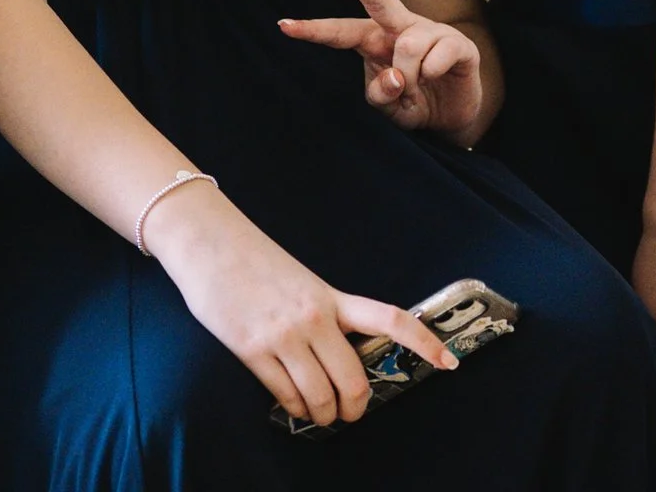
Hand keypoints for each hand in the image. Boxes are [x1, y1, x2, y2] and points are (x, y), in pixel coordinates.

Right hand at [143, 186, 455, 428]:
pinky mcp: (252, 349)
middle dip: (356, 407)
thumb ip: (322, 313)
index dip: (423, 341)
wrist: (207, 240)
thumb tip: (338, 354)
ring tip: (320, 414)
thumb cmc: (252, 260)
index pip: (388, 318)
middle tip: (351, 412)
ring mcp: (283, 335)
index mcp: (330, 296)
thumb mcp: (300, 281)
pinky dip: (294, 409)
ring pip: (320, 397)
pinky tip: (292, 405)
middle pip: (355, 379)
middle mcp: (313, 317)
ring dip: (324, 415)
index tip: (448, 361)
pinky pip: (286, 396)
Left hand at [278, 0, 482, 136]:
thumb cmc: (413, 102)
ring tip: (416, 90)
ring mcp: (430, 31)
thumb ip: (381, 94)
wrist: (453, 115)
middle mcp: (400, 28)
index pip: (341, 33)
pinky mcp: (458, 43)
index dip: (313, 30)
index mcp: (374, 40)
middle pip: (379, 1)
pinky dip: (432, 75)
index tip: (284, 25)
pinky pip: (438, 55)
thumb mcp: (390, 108)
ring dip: (410, 78)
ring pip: (408, 45)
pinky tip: (437, 78)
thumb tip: (395, 76)